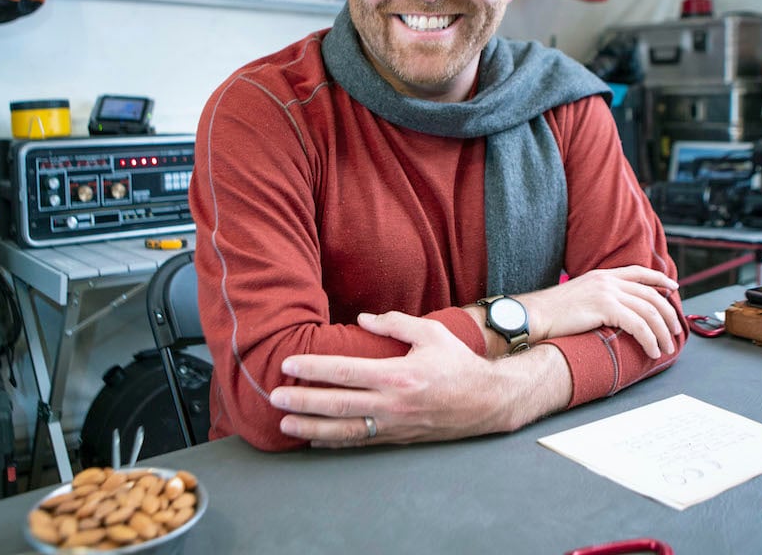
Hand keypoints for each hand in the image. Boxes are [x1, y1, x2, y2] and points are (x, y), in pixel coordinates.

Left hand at [268, 311, 569, 447]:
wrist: (488, 401)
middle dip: (302, 402)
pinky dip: (336, 443)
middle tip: (274, 397)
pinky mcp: (398, 438)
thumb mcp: (431, 333)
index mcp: (397, 376)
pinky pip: (361, 443)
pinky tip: (316, 442)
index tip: (289, 366)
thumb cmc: (458, 363)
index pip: (345, 372)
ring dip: (312, 430)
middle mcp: (392, 405)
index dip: (313, 370)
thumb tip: (363, 318)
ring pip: (345, 431)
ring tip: (285, 425)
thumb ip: (395, 323)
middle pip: (337, 405)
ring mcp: (394, 426)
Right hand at [521, 265, 682, 357]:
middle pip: (651, 294)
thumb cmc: (552, 312)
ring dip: (661, 332)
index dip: (660, 278)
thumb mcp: (580, 296)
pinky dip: (649, 340)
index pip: (639, 272)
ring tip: (665, 347)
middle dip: (668, 314)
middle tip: (674, 331)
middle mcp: (608, 280)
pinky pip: (639, 325)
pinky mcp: (606, 307)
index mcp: (602, 275)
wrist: (535, 315)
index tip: (674, 287)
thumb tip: (614, 313)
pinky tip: (652, 351)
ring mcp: (607, 292)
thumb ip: (599, 298)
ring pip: (649, 311)